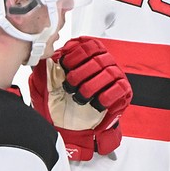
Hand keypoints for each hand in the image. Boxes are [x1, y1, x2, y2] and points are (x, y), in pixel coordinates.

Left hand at [29, 37, 131, 160]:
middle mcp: (105, 62)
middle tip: (69, 86)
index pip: (88, 45)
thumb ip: (48, 68)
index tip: (64, 65)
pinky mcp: (124, 90)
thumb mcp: (50, 83)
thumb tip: (46, 56)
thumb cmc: (64, 102)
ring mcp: (116, 75)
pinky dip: (104, 97)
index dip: (75, 54)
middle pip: (97, 58)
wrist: (75, 125)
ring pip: (108, 73)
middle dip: (79, 73)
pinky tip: (94, 103)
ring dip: (90, 86)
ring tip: (80, 97)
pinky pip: (118, 88)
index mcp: (90, 54)